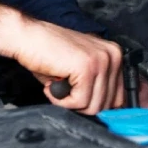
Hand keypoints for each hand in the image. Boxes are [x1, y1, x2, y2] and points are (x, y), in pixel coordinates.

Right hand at [4, 18, 124, 114]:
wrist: (26, 36)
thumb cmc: (47, 53)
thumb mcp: (80, 70)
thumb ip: (97, 85)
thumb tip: (108, 110)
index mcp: (114, 54)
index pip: (121, 96)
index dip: (99, 104)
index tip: (83, 103)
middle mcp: (112, 56)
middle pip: (108, 104)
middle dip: (82, 104)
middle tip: (65, 90)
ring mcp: (101, 60)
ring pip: (94, 106)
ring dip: (71, 103)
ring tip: (57, 85)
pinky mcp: (87, 67)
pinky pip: (80, 102)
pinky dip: (61, 100)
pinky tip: (52, 85)